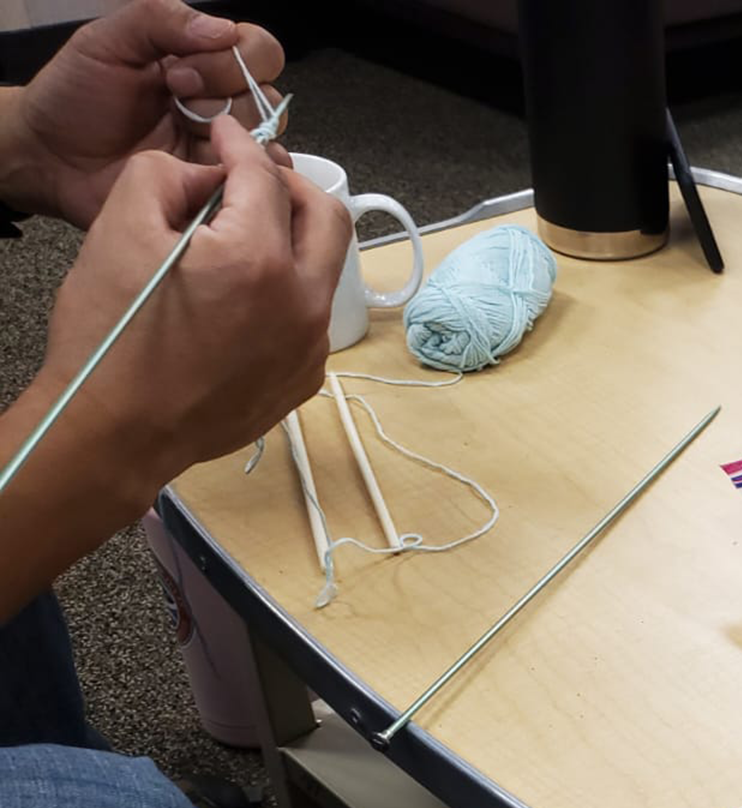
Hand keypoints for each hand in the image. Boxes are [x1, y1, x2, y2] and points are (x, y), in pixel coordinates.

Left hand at [0, 0, 285, 226]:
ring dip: (233, 140)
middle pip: (269, 96)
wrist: (47, 156)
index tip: (178, 73)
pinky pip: (258, 186)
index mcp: (201, 60)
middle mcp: (220, 103)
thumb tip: (224, 30)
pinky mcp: (215, 188)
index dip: (232, 61)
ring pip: (267, 140)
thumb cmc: (72, 96)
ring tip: (184, 142)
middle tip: (176, 105)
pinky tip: (210, 172)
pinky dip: (247, 180)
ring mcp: (220, 148)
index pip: (258, 50)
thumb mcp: (106, 41)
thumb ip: (160, 19)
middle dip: (224, 99)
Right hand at [40, 116, 349, 492]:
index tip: (226, 134)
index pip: (266, 178)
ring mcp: (310, 345)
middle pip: (327, 217)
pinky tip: (243, 297)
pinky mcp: (305, 377)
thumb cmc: (110, 338)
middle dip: (292, 186)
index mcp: (258, 260)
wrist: (115, 433)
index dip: (242, 145)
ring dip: (293, 241)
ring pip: (324, 269)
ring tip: (244, 236)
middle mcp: (302, 302)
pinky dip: (287, 291)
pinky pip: (311, 316)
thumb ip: (166, 176)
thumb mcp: (117, 231)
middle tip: (254, 179)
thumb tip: (207, 174)